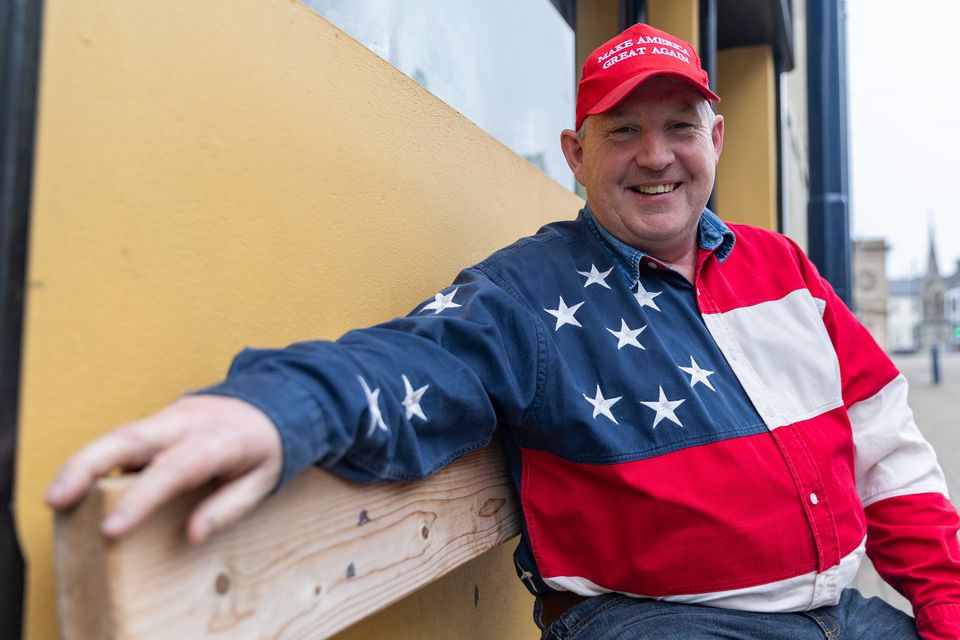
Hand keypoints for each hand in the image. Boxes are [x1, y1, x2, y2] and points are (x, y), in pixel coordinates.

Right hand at [45, 394, 282, 543]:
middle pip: (132, 436)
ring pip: (121, 433)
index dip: (141, 499)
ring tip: (58, 496)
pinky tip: (82, 485)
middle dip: (88, 464)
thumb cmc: (268, 447)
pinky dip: (101, 458)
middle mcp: (190, 421)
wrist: (278, 400)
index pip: (175, 469)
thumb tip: (193, 534)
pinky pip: (128, 437)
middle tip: (56, 497)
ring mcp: (172, 415)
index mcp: (221, 439)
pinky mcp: (161, 418)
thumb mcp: (263, 480)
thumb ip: (229, 507)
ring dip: (85, 461)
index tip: (111, 529)